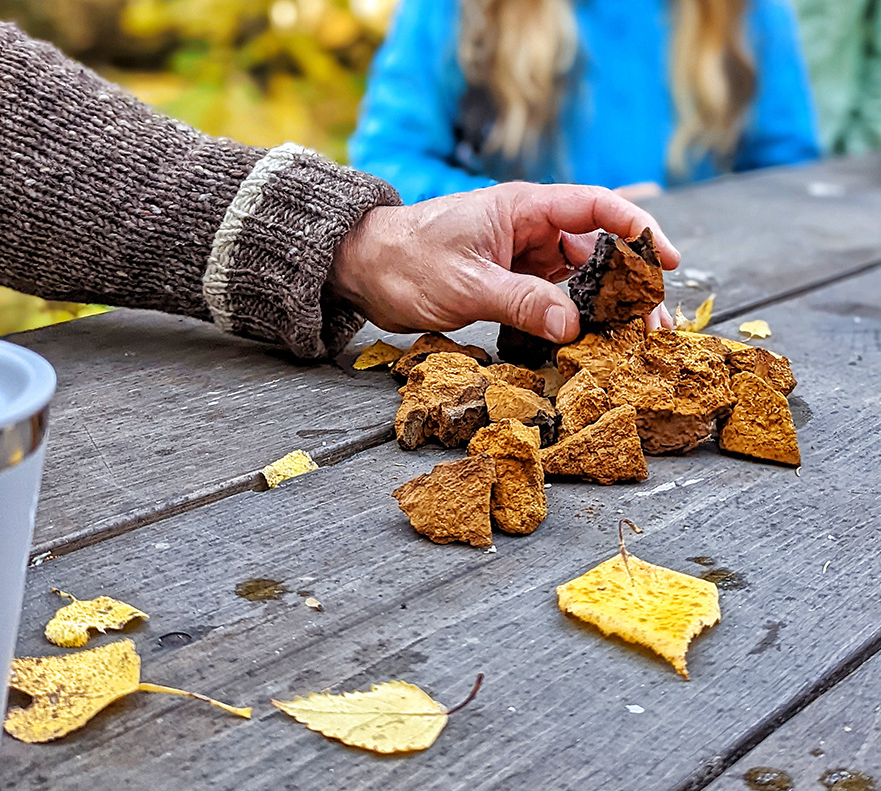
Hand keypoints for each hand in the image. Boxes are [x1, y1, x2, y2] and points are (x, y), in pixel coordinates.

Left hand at [327, 182, 679, 343]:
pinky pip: (552, 295)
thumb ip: (521, 303)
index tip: (669, 260)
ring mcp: (519, 254)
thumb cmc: (405, 262)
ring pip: (578, 277)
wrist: (361, 269)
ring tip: (635, 343)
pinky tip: (593, 343)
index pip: (596, 206)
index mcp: (522, 207)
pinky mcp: (507, 280)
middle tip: (658, 327)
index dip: (638, 229)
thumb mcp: (466, 285)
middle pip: (597, 250)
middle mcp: (528, 226)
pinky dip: (574, 316)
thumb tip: (575, 325)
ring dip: (605, 307)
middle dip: (630, 285)